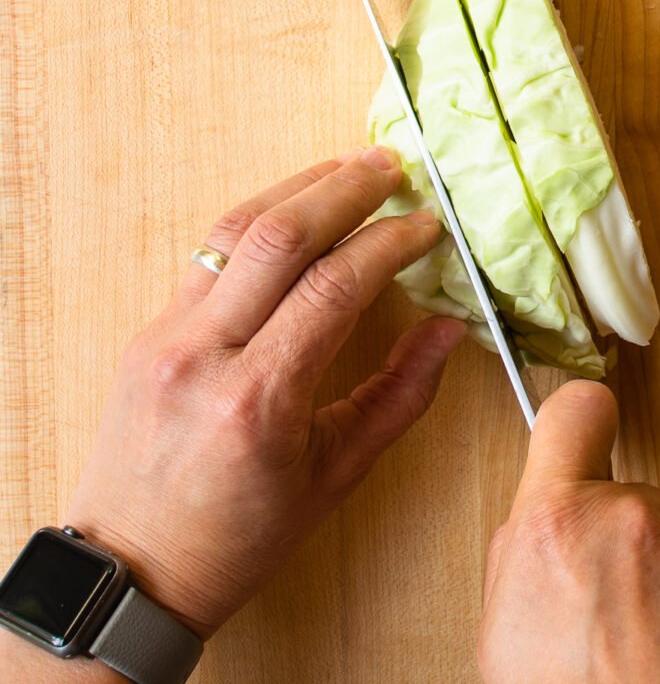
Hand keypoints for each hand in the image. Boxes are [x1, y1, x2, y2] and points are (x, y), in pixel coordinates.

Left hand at [63, 148, 464, 639]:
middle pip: (280, 237)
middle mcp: (204, 353)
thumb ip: (399, 396)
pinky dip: (259, 219)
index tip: (427, 225)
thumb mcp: (336, 475)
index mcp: (259, 400)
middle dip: (344, 189)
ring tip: (348, 168)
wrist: (132, 571)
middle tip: (391, 167)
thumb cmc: (239, 537)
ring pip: (234, 229)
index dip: (389, 243)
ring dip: (298, 187)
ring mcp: (166, 334)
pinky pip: (208, 254)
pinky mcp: (149, 328)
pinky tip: (294, 207)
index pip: (333, 286)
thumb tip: (448, 329)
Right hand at [478, 382, 659, 683]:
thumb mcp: (502, 619)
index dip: (581, 419)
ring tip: (642, 655)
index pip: (577, 411)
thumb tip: (548, 518)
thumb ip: (529, 544)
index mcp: (556, 519)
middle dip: (622, 539)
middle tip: (606, 607)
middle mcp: (628, 521)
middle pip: (632, 497)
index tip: (589, 426)